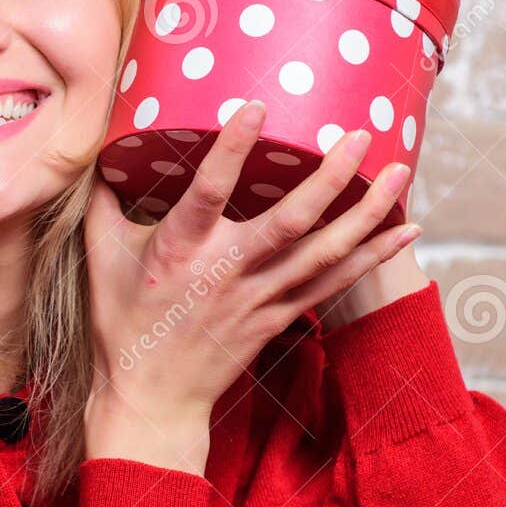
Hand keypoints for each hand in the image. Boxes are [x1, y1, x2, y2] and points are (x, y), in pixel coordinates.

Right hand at [82, 100, 421, 473]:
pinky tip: (405, 232)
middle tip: (359, 135)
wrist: (152, 399)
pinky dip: (371, 258)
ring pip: (323, 253)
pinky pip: (333, 284)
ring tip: (400, 173)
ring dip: (366, 213)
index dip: (233, 149)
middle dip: (329, 177)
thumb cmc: (122, 325)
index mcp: (179, 250)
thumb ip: (104, 203)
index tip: (257, 107)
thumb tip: (102, 154)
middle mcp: (226, 272)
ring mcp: (258, 297)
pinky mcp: (278, 317)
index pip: (209, 191)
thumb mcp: (101, 259)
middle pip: (289, 221)